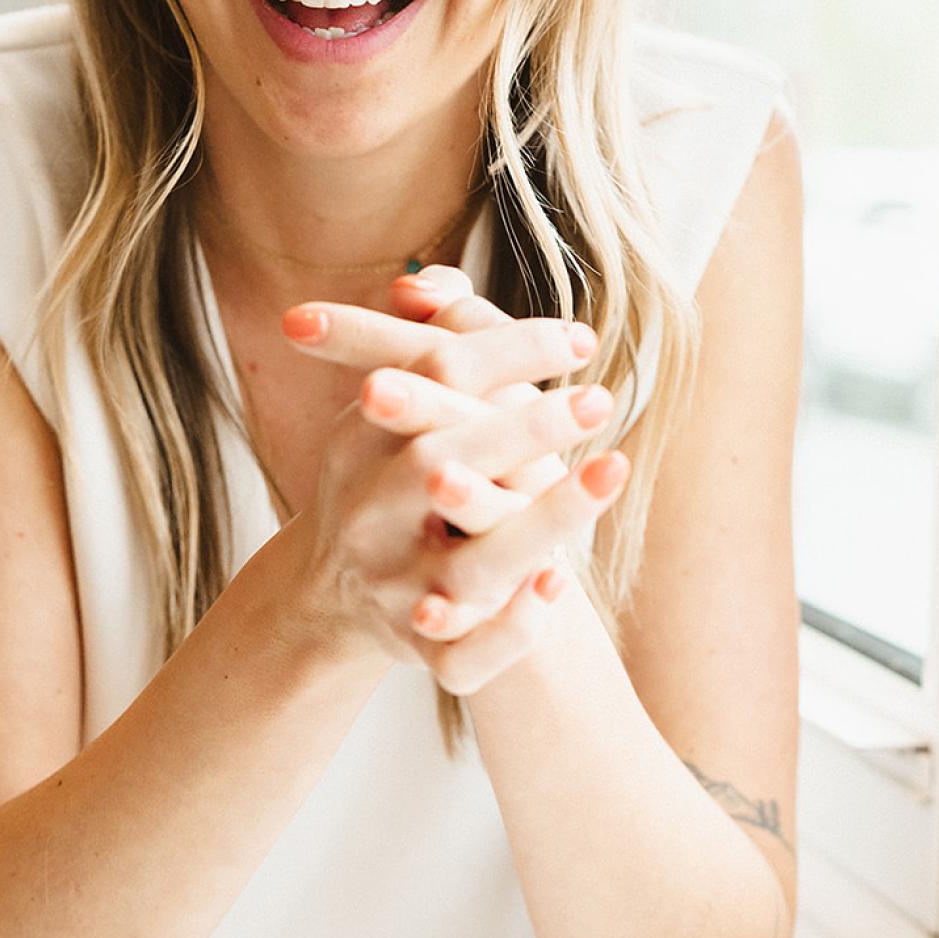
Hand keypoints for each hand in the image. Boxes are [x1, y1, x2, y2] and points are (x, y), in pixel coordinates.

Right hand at [280, 297, 629, 693]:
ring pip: (468, 568)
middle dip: (521, 430)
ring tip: (611, 473)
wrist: (327, 600)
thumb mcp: (380, 413)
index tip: (581, 338)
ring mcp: (392, 589)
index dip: (506, 351)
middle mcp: (368, 516)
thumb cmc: (380, 481)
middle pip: (439, 463)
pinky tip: (557, 587)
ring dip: (542, 523)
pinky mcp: (418, 653)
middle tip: (600, 399)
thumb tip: (430, 283)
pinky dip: (511, 628)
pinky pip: (464, 654)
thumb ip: (421, 347)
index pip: (433, 377)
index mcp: (358, 443)